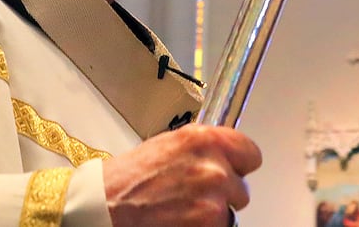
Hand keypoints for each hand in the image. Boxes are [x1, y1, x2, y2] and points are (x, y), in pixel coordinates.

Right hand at [103, 124, 262, 226]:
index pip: (251, 153)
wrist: (107, 205)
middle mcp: (214, 168)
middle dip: (223, 193)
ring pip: (231, 212)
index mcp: (205, 140)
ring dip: (214, 213)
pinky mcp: (209, 224)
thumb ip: (202, 148)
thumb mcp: (169, 144)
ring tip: (183, 209)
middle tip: (194, 194)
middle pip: (242, 187)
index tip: (232, 169)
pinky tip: (181, 221)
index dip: (239, 164)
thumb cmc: (130, 176)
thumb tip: (224, 154)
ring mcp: (214, 201)